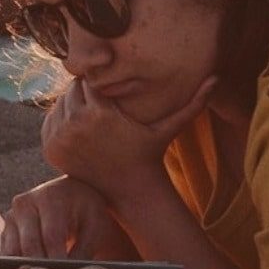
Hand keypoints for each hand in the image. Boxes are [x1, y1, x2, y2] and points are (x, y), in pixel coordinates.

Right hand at [1, 176, 135, 260]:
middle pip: (29, 245)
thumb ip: (84, 249)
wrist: (70, 193)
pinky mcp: (5, 230)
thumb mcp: (94, 226)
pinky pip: (6, 255)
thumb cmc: (87, 211)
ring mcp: (10, 217)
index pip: (52, 236)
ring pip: (12, 252)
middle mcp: (24, 205)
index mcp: (50, 199)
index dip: (57, 260)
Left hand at [40, 75, 213, 202]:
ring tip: (92, 120)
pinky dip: (61, 123)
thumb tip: (217, 78)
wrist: (129, 190)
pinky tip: (82, 133)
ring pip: (59, 105)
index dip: (100, 86)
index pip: (89, 80)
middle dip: (85, 95)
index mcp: (100, 113)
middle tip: (101, 109)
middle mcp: (76, 123)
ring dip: (72, 108)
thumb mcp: (169, 127)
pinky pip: (51, 122)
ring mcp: (60, 138)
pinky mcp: (51, 149)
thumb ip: (193, 103)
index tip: (111, 97)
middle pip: (71, 91)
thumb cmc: (150, 154)